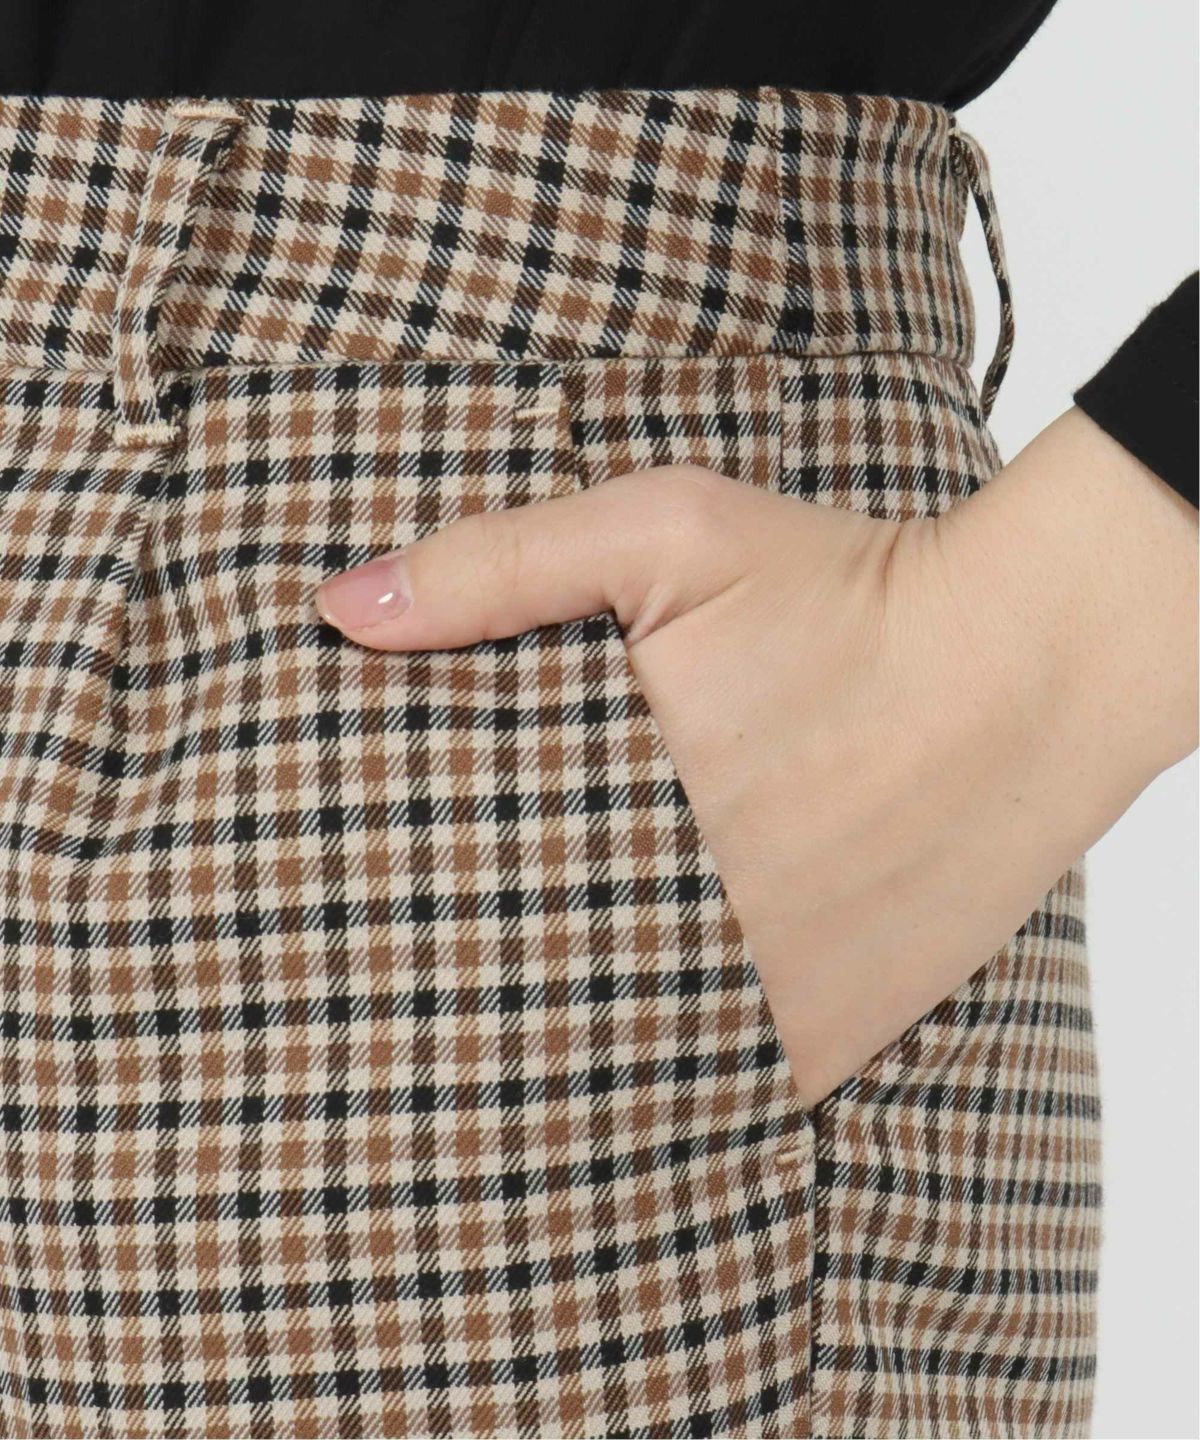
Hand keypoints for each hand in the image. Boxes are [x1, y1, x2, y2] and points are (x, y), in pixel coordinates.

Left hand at [313, 408, 1197, 1105]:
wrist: (1023, 662)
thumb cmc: (844, 589)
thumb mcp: (665, 533)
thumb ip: (497, 567)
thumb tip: (339, 611)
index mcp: (627, 818)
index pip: (457, 904)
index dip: (396, 918)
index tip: (349, 920)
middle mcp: (691, 931)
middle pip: (525, 995)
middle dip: (461, 986)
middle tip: (403, 982)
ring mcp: (767, 1001)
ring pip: (612, 1061)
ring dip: (552, 1041)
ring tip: (482, 1038)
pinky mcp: (832, 1034)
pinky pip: (713, 1085)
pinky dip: (658, 1070)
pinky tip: (614, 1043)